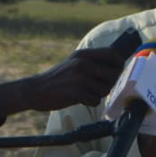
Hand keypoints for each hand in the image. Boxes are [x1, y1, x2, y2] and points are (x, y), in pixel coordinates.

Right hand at [0, 47, 128, 116]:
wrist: (35, 90)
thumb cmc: (58, 78)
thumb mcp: (73, 63)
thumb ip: (92, 62)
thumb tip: (117, 65)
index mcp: (83, 54)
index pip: (113, 54)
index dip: (120, 63)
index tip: (118, 70)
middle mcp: (82, 64)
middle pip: (113, 74)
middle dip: (110, 83)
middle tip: (99, 86)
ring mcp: (80, 78)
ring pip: (106, 89)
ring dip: (98, 94)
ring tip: (85, 92)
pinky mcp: (76, 92)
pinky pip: (95, 100)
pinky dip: (90, 102)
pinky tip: (79, 99)